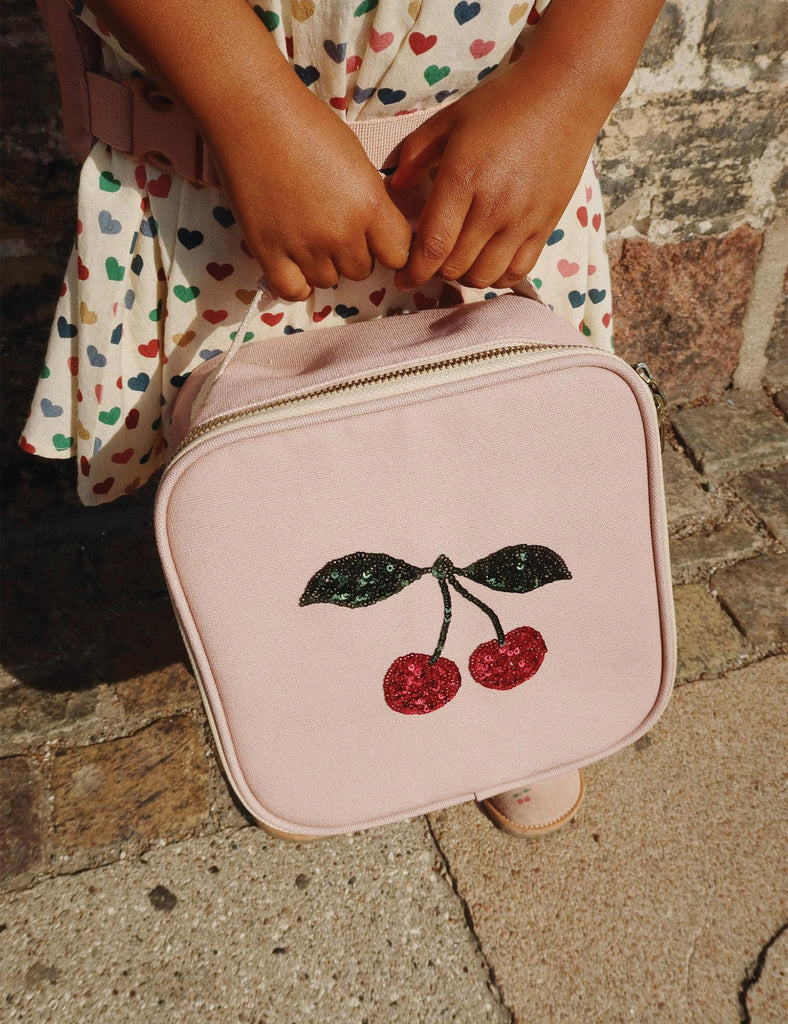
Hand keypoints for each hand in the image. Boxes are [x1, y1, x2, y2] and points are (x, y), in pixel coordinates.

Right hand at [209, 85, 412, 300]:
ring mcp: (305, 246)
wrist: (252, 114)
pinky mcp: (269, 252)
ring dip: (322, 265)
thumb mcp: (358, 161)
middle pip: (361, 271)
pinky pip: (293, 291)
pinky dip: (296, 283)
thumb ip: (372, 202)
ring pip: (328, 281)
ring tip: (307, 234)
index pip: (399, 255)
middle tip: (332, 226)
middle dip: (352, 254)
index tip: (377, 240)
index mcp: (370, 204)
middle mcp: (341, 232)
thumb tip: (380, 232)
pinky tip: (293, 263)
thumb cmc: (307, 125)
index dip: (389, 249)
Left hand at [389, 57, 606, 291]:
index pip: (432, 246)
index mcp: (463, 179)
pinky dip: (497, 276)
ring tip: (458, 261)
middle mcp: (493, 206)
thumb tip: (395, 187)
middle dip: (435, 271)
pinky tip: (487, 261)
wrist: (564, 93)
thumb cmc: (501, 103)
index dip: (414, 271)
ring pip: (485, 276)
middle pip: (455, 267)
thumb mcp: (449, 120)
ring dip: (465, 276)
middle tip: (430, 261)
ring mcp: (523, 219)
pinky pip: (517, 271)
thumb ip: (415, 154)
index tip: (403, 278)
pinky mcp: (546, 225)